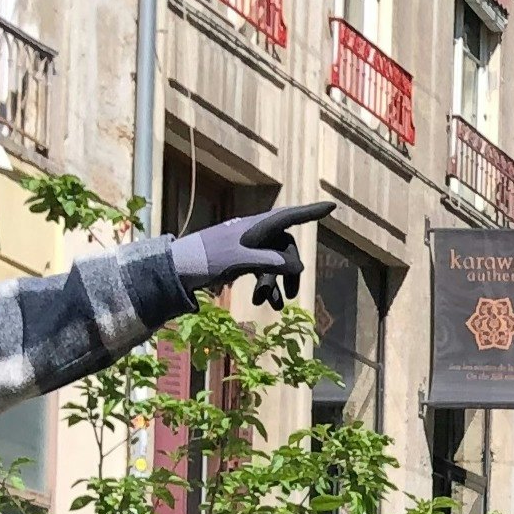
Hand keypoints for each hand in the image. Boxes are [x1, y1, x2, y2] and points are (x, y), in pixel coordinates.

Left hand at [170, 199, 337, 306]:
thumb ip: (271, 261)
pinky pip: (262, 270)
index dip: (311, 212)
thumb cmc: (209, 258)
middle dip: (291, 272)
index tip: (332, 207)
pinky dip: (265, 285)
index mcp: (257, 226)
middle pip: (286, 247)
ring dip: (278, 284)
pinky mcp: (241, 258)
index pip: (290, 217)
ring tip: (274, 306)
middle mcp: (256, 233)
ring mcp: (249, 246)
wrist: (181, 267)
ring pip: (275, 262)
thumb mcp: (242, 260)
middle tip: (293, 296)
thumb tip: (299, 265)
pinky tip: (261, 301)